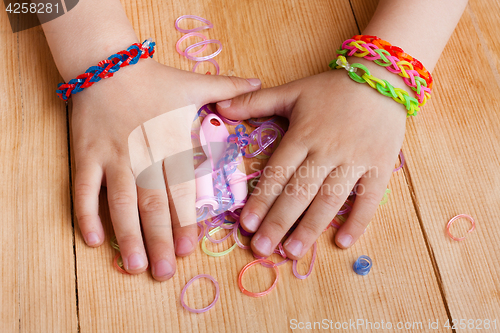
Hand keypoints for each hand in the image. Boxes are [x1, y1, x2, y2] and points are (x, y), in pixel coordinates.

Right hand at [72, 57, 260, 279]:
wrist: (107, 63)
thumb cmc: (155, 79)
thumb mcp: (195, 83)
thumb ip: (229, 88)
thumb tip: (260, 83)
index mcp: (172, 142)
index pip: (180, 188)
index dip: (185, 219)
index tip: (189, 248)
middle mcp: (143, 154)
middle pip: (152, 203)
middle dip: (159, 239)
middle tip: (163, 272)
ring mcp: (112, 157)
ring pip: (120, 201)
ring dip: (127, 235)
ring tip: (135, 265)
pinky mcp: (85, 155)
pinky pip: (83, 189)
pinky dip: (87, 214)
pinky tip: (94, 241)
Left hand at [216, 68, 405, 258]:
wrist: (382, 77)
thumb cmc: (332, 88)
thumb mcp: (292, 91)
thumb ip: (255, 101)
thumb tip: (220, 105)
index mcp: (303, 135)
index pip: (278, 173)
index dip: (261, 200)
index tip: (247, 225)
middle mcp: (327, 151)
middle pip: (300, 192)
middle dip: (279, 222)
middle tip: (262, 249)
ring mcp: (355, 160)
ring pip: (330, 199)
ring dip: (311, 227)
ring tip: (293, 251)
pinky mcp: (380, 166)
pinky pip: (370, 198)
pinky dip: (358, 220)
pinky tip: (342, 242)